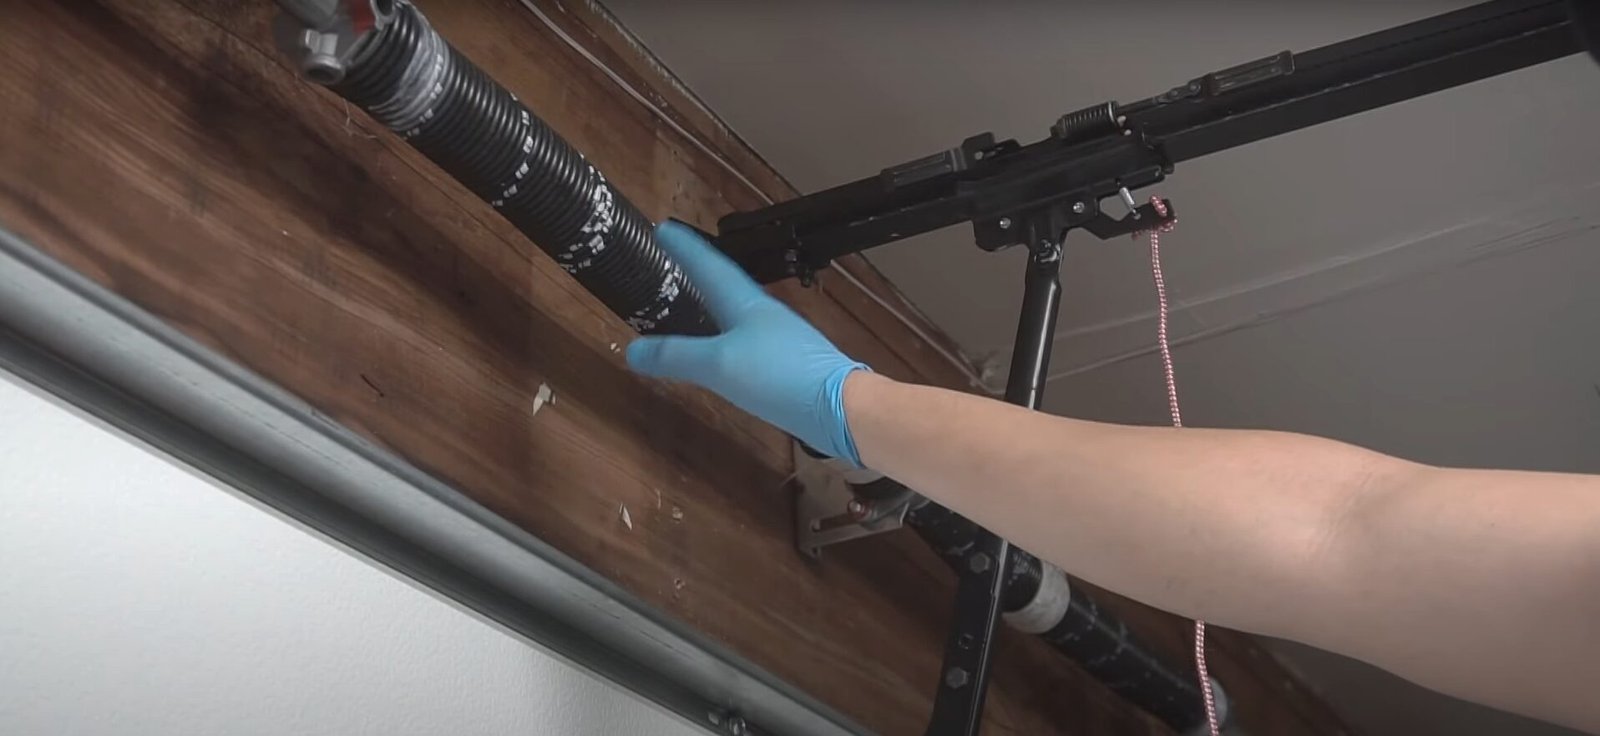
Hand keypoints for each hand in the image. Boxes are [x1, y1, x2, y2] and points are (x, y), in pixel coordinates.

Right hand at [626, 221, 867, 464]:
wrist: (841, 408)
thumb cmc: (781, 376)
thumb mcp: (719, 365)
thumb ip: (676, 356)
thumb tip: (632, 349)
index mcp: (745, 303)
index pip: (708, 265)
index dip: (685, 247)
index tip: (663, 227)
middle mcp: (762, 314)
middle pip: (723, 285)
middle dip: (696, 271)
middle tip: (671, 261)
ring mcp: (776, 340)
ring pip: (734, 313)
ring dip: (709, 304)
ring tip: (687, 302)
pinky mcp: (784, 366)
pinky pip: (743, 342)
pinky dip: (722, 337)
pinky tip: (719, 353)